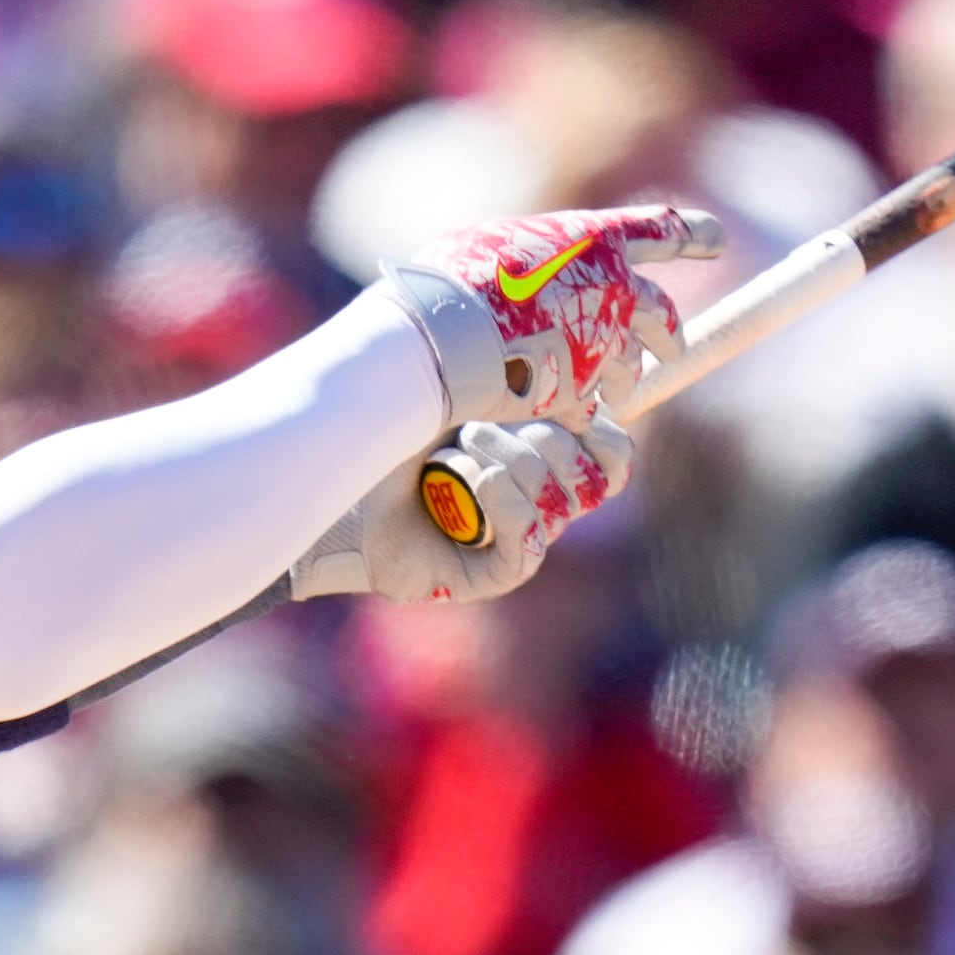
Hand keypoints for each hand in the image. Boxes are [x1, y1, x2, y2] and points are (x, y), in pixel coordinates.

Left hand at [290, 411, 628, 604]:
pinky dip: (501, 499)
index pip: (614, 452)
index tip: (563, 399)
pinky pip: (531, 537)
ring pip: (561, 498)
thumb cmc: (397, 429)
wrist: (340, 476)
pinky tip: (462, 482)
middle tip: (477, 423)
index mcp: (546, 455)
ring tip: (453, 450)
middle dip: (540, 436)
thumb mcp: (463, 388)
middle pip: (594, 473)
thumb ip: (524, 382)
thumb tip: (584, 387)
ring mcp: (522, 538)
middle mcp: (543, 501)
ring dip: (507, 460)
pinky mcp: (497, 572)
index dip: (601, 427)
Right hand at [373, 204, 722, 431]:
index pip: (662, 230)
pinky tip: (562, 408)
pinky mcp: (582, 390)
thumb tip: (541, 266)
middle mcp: (613, 289)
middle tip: (671, 345)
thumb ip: (539, 256)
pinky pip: (592, 403)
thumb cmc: (457, 276)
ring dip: (623, 376)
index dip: (692, 233)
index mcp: (597, 240)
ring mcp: (602, 343)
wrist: (442, 336)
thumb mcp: (499, 242)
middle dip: (669, 332)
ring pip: (631, 366)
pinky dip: (578, 404)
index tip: (716, 238)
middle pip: (662, 314)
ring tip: (615, 386)